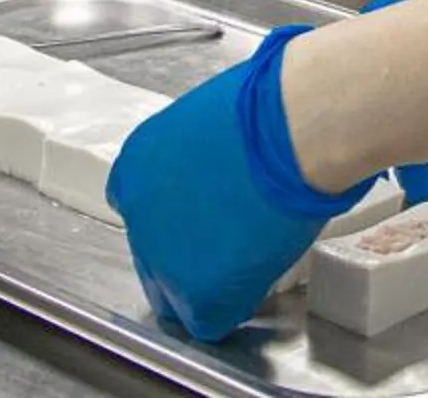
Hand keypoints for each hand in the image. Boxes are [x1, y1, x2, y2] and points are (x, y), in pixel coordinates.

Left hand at [112, 27, 378, 342]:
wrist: (292, 129)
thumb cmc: (270, 106)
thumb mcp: (212, 121)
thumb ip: (201, 159)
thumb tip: (225, 172)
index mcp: (135, 166)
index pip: (144, 209)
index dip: (178, 218)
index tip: (206, 216)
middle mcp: (136, 215)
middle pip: (153, 258)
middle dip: (187, 258)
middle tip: (230, 248)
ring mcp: (162, 259)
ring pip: (176, 296)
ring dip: (210, 284)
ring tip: (253, 261)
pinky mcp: (197, 294)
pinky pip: (208, 321)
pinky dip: (233, 306)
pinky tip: (260, 280)